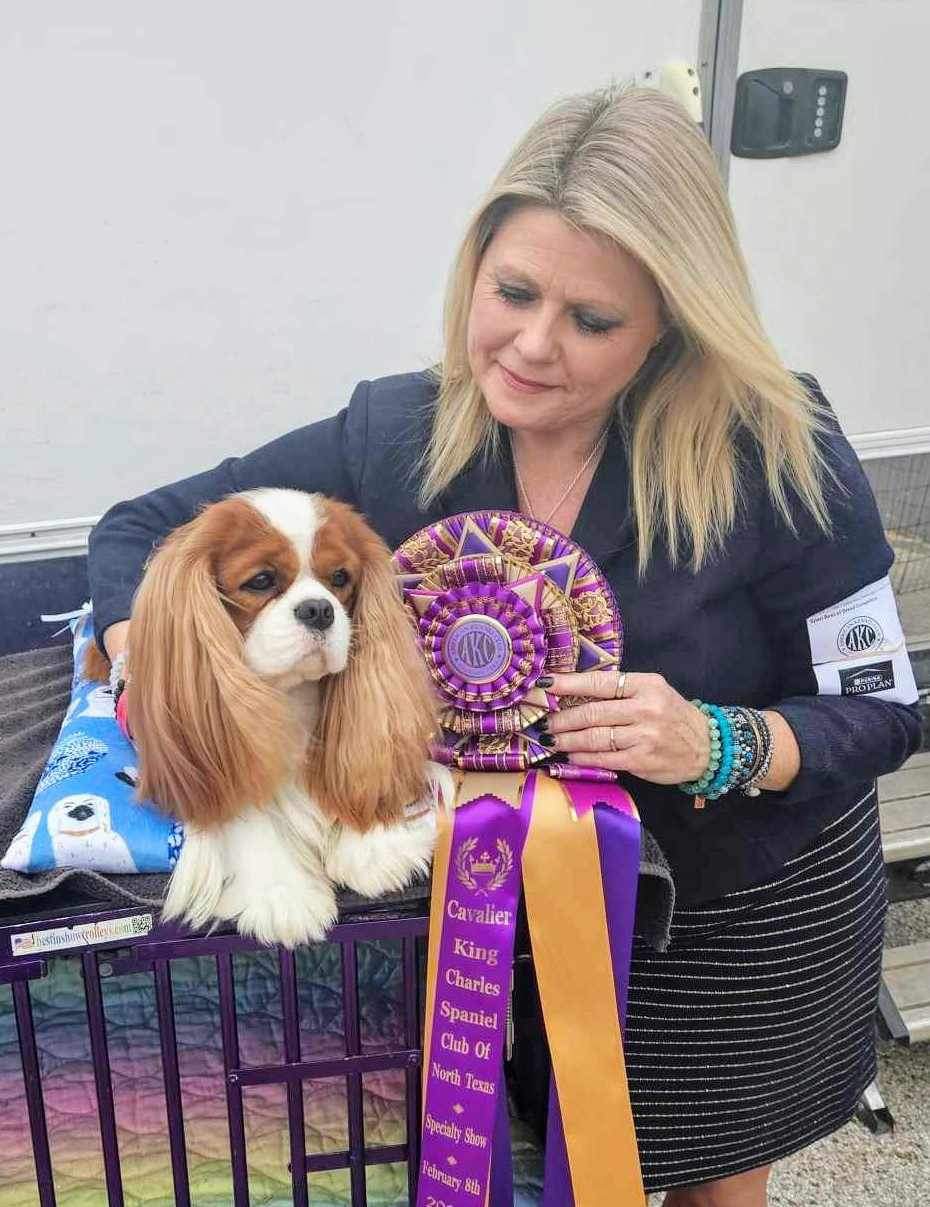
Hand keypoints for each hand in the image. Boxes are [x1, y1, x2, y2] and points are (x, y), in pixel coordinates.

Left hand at [544, 670, 709, 784]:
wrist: (707, 747)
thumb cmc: (674, 716)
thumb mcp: (653, 691)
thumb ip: (620, 691)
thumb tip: (575, 694)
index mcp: (645, 685)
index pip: (599, 682)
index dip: (567, 684)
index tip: (544, 686)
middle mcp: (645, 708)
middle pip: (592, 712)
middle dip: (561, 718)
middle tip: (542, 721)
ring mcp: (643, 736)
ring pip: (594, 737)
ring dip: (567, 739)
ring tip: (551, 739)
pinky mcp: (641, 760)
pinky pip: (604, 758)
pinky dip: (583, 757)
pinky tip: (571, 756)